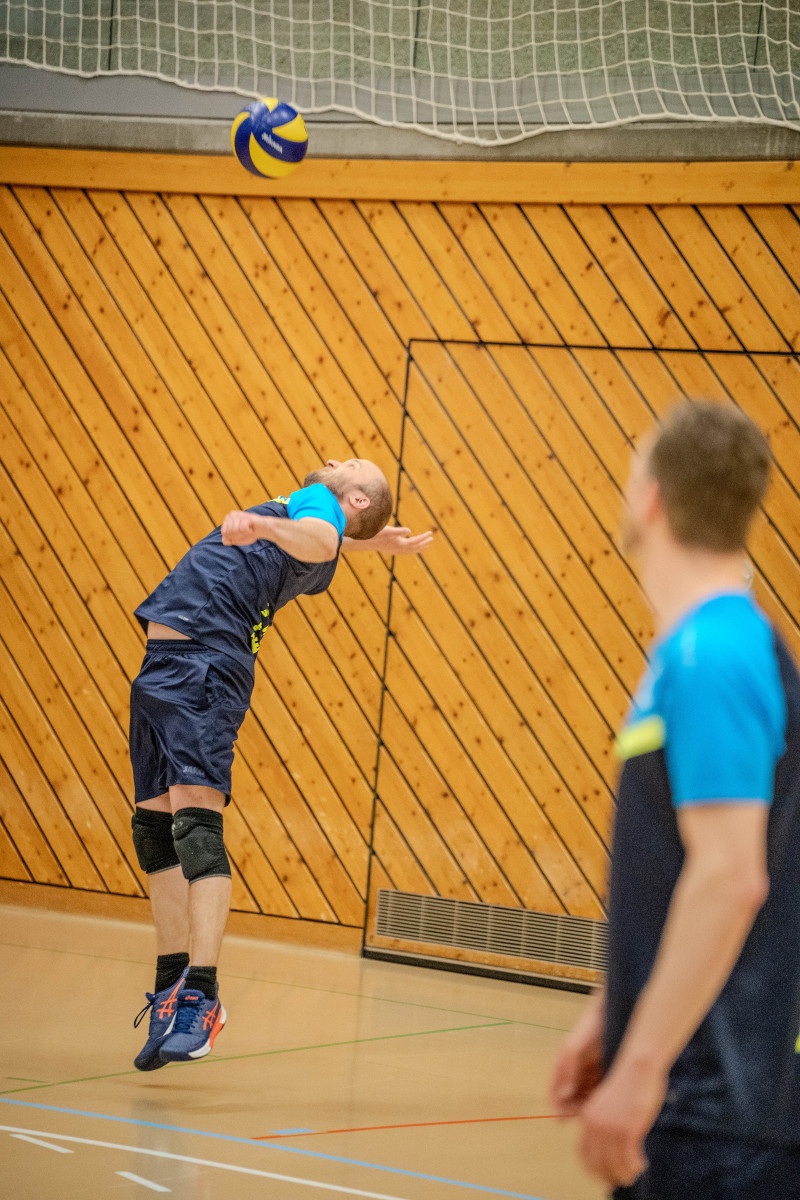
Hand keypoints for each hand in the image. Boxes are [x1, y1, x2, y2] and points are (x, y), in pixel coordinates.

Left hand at [221, 511, 260, 545]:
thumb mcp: (237, 539)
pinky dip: (248, 531)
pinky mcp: (246, 516)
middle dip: (237, 536)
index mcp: (228, 519)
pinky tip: (252, 528)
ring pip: (234, 530)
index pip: (224, 532)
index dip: (232, 537)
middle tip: (245, 532)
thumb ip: (229, 540)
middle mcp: (232, 515)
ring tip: (248, 530)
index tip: (239, 534)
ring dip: (243, 534)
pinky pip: (242, 528)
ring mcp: (239, 514)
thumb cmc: (250, 533)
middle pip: (228, 532)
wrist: (263, 530)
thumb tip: (224, 541)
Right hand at [371, 525, 434, 555]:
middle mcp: (398, 549)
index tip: (431, 534)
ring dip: (418, 547)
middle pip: (415, 548)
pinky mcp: (391, 550)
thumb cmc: (376, 534)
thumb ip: (399, 531)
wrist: (364, 541)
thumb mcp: (388, 530)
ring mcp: (395, 551)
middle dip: (423, 543)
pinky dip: (411, 549)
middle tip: (431, 539)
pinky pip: (405, 551)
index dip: (423, 538)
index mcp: (400, 544)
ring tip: (425, 546)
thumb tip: (410, 532)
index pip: (415, 542)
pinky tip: (410, 547)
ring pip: (410, 551)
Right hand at [549, 998, 604, 1117]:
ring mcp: (588, 1071)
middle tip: (583, 1119)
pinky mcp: (602, 1071)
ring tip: (595, 1113)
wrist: (613, 1012)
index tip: (563, 1119)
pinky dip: (599, 1099)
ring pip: (584, 1096)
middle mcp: (574, 1069)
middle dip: (573, 1109)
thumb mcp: (573, 1046)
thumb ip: (566, 1068)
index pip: (555, 1092)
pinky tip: (606, 1103)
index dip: (557, 1106)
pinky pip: (598, 1090)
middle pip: (570, 1098)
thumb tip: (563, 1094)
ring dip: (587, 1106)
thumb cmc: (590, 1026)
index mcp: (563, 1064)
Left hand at [578, 1060, 667, 1187]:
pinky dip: (635, 1166)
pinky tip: (642, 1164)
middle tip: (621, 1180)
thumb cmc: (627, 1085)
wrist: (638, 1067)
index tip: (604, 1176)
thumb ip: (604, 1123)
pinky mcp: (627, 1130)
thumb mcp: (608, 1105)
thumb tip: (608, 1148)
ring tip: (634, 1173)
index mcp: (588, 1118)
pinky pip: (629, 1160)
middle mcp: (595, 1125)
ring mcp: (610, 1128)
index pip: (585, 1154)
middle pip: (598, 1164)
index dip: (594, 1169)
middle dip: (609, 1176)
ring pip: (615, 1165)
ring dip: (625, 1174)